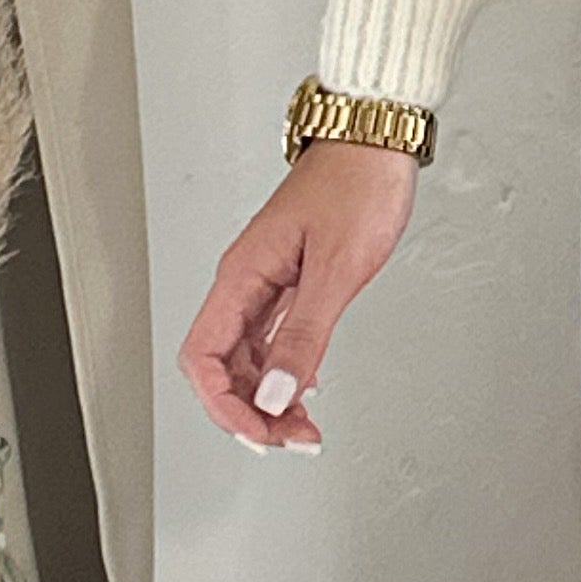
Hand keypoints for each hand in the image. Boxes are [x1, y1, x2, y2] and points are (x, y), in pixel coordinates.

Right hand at [179, 140, 419, 450]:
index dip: (225, 404)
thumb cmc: (357, 186)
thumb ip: (305, 336)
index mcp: (242, 275)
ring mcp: (267, 281)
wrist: (376, 142)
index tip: (261, 431)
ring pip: (248, 357)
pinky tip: (304, 390)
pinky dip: (285, 372)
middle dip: (251, 411)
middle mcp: (246, 280)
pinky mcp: (292, 280)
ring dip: (270, 398)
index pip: (204, 358)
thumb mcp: (336, 270)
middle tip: (294, 439)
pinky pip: (273, 339)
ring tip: (304, 427)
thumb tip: (276, 393)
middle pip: (222, 366)